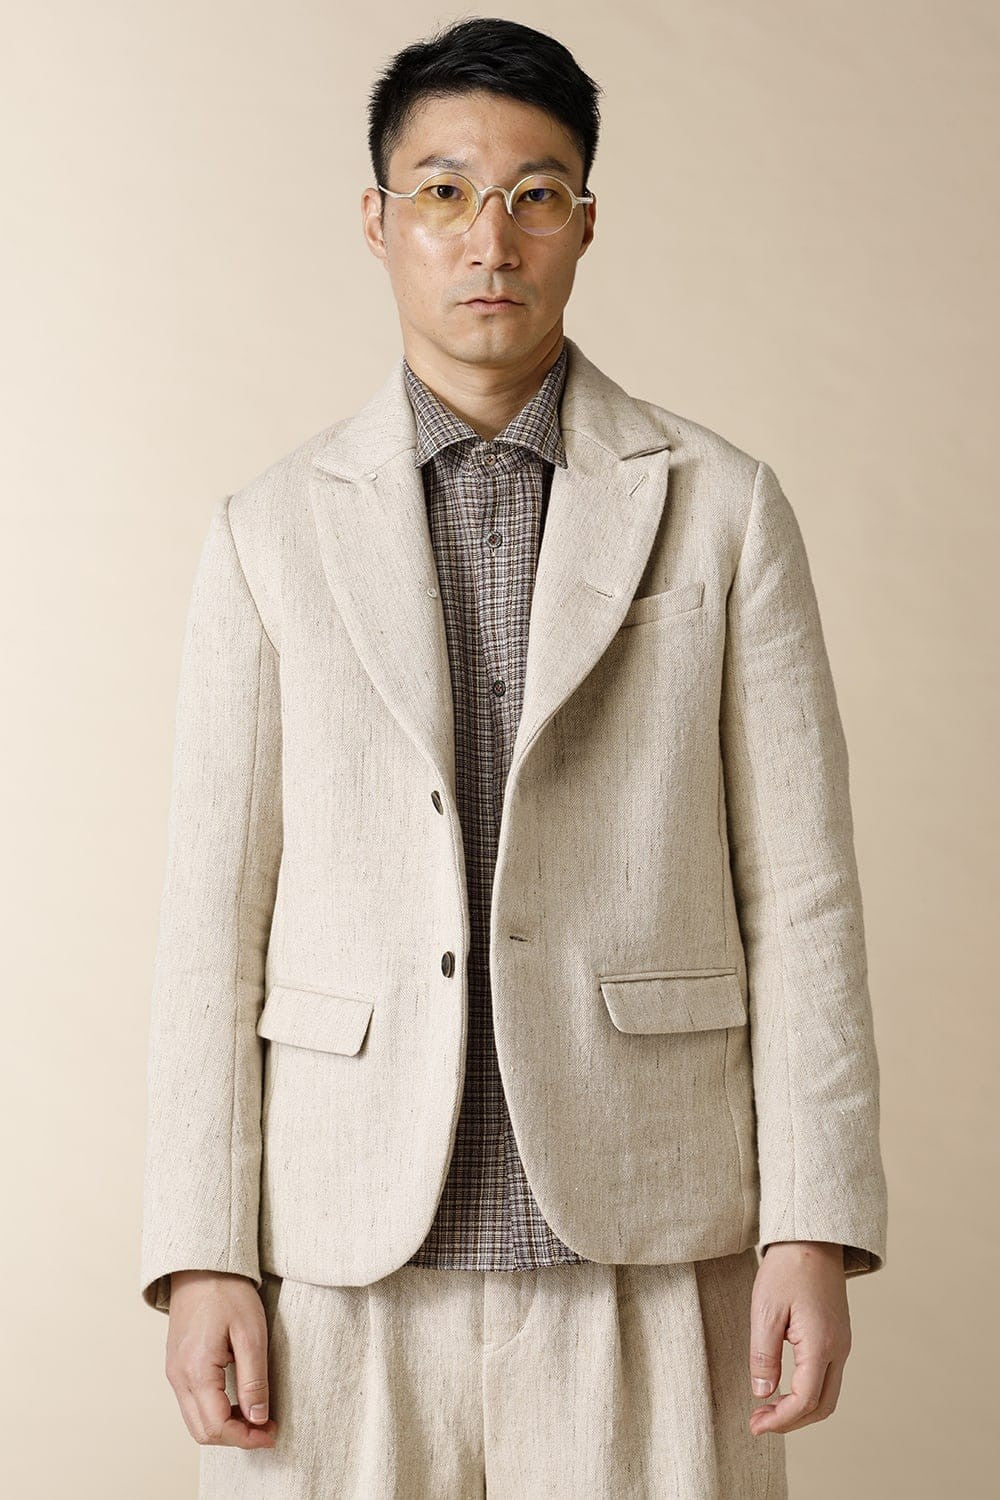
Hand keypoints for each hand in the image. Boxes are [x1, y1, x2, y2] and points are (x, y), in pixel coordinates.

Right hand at [165, 1271, 278, 1448]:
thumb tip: (258, 1419)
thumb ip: (254, 1381)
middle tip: (268, 1428)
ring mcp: (174, 1372)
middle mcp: (178, 1378)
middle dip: (236, 1437)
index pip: (217, 1427)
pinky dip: (214, 1412)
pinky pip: (192, 1404)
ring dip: (225, 1426)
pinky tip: (237, 1401)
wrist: (201, 1265)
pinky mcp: (177, 1365)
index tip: (272, 1433)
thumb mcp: (251, 1334)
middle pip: (203, 1432)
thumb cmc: (228, 1293)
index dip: (247, 1437)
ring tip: (256, 1415)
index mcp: (196, 1371)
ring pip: (195, 1421)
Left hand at [748, 1241, 850, 1435]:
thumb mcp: (765, 1310)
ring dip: (800, 1409)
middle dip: (791, 1422)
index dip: (780, 1420)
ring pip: (828, 1394)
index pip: (804, 1400)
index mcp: (821, 1344)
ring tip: (767, 1408)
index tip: (754, 1425)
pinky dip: (807, 1392)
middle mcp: (839, 1349)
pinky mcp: (839, 1336)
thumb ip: (763, 1356)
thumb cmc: (786, 1269)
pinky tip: (784, 1387)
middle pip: (822, 1406)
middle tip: (759, 1422)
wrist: (813, 1238)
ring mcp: (843, 1343)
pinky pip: (828, 1376)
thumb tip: (762, 1394)